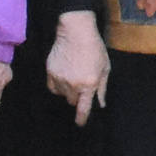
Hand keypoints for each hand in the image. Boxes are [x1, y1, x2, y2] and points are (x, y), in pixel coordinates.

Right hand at [44, 11, 108, 125]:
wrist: (76, 31)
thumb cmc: (94, 48)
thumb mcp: (105, 68)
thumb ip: (102, 88)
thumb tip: (101, 103)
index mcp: (89, 84)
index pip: (83, 109)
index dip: (81, 119)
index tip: (80, 124)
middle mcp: (73, 84)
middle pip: (73, 102)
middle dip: (78, 97)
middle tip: (82, 85)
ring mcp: (60, 79)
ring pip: (63, 95)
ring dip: (68, 90)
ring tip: (74, 75)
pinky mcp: (50, 72)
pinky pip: (53, 87)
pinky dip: (58, 85)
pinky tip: (64, 75)